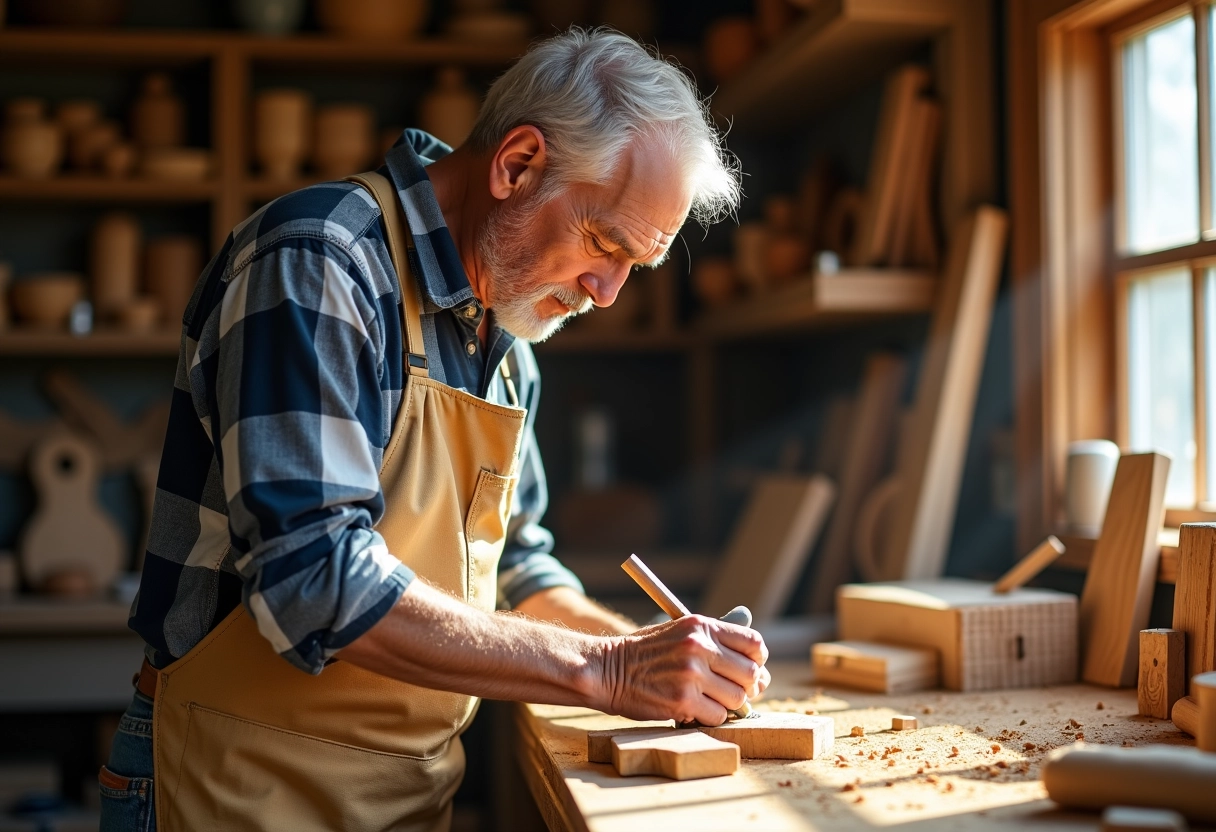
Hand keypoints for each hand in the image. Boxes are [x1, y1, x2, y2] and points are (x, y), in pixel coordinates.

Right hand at [600, 614, 769, 725]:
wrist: (606, 669)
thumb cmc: (645, 653)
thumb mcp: (679, 631)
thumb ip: (712, 641)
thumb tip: (756, 665)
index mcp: (702, 626)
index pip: (754, 643)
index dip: (758, 661)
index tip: (752, 669)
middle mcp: (700, 647)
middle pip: (750, 674)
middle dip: (747, 687)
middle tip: (734, 693)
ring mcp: (692, 674)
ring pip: (736, 699)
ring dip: (726, 705)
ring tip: (708, 701)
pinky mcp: (682, 700)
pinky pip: (717, 716)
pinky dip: (709, 718)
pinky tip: (694, 710)